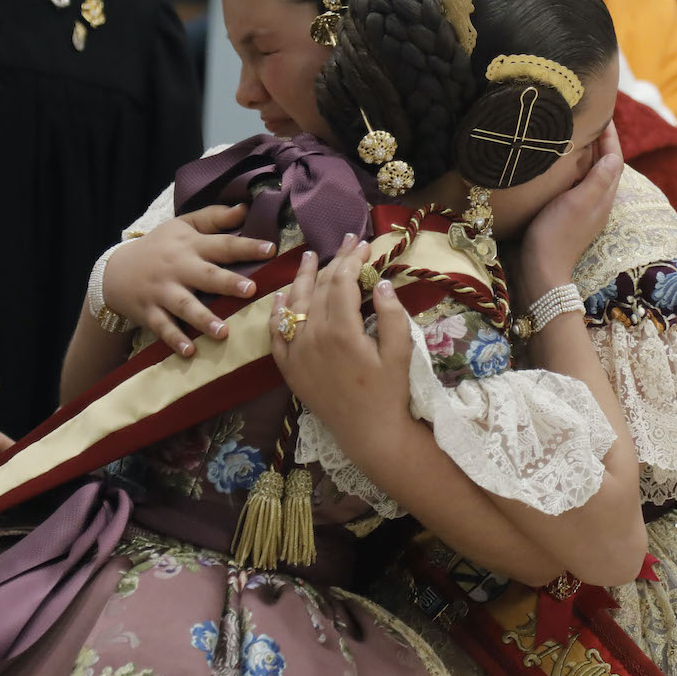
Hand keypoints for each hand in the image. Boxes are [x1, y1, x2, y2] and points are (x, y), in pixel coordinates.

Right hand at [103, 203, 275, 355]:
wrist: (115, 270)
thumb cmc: (159, 246)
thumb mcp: (182, 225)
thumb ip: (214, 217)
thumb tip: (245, 208)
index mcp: (190, 246)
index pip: (222, 244)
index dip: (246, 246)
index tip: (271, 250)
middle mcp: (178, 268)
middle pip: (206, 275)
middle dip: (227, 282)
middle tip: (250, 290)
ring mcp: (162, 291)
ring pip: (185, 306)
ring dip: (204, 319)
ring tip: (223, 332)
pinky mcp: (150, 312)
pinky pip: (163, 328)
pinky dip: (175, 340)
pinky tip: (190, 351)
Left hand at [268, 236, 412, 440]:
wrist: (368, 433)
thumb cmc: (389, 393)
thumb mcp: (400, 352)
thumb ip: (391, 314)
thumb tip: (381, 283)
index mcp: (341, 330)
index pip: (343, 282)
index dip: (352, 259)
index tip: (363, 244)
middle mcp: (313, 336)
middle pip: (320, 287)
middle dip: (335, 261)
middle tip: (345, 242)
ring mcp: (296, 351)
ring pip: (295, 303)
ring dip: (303, 277)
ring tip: (310, 256)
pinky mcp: (288, 367)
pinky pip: (276, 333)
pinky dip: (278, 311)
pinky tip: (282, 296)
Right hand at [516, 123, 623, 295]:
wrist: (541, 269)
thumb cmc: (557, 233)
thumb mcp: (579, 202)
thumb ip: (598, 179)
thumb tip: (615, 155)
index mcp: (604, 196)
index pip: (614, 159)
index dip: (611, 137)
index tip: (604, 114)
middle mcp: (599, 201)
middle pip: (606, 165)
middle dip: (602, 142)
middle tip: (590, 119)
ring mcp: (585, 209)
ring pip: (594, 174)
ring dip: (589, 154)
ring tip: (577, 135)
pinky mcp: (571, 215)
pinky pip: (580, 184)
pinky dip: (577, 168)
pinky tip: (563, 165)